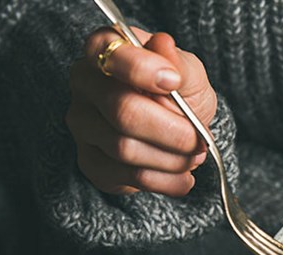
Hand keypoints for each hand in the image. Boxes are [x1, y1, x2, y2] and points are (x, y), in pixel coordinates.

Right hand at [66, 27, 216, 195]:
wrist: (178, 130)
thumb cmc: (179, 93)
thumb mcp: (189, 74)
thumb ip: (178, 63)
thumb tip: (163, 45)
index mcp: (104, 50)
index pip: (110, 55)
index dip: (143, 70)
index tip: (175, 82)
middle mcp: (85, 85)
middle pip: (122, 110)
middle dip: (172, 131)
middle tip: (200, 140)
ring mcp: (82, 124)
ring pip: (124, 148)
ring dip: (172, 159)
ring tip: (195, 157)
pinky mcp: (90, 161)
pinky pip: (127, 176)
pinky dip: (165, 181)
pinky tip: (183, 178)